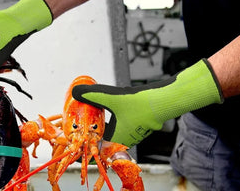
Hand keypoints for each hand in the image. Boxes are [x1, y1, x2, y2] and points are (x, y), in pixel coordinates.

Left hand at [72, 60, 222, 147]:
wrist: (163, 100)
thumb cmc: (138, 103)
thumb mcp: (109, 97)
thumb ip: (91, 95)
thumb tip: (76, 92)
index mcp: (117, 139)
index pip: (99, 147)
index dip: (90, 140)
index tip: (82, 134)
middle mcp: (127, 139)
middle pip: (108, 138)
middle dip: (98, 130)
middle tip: (89, 121)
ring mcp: (137, 132)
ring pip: (118, 131)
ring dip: (110, 124)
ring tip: (102, 113)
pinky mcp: (144, 124)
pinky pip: (128, 125)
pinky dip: (120, 119)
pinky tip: (118, 108)